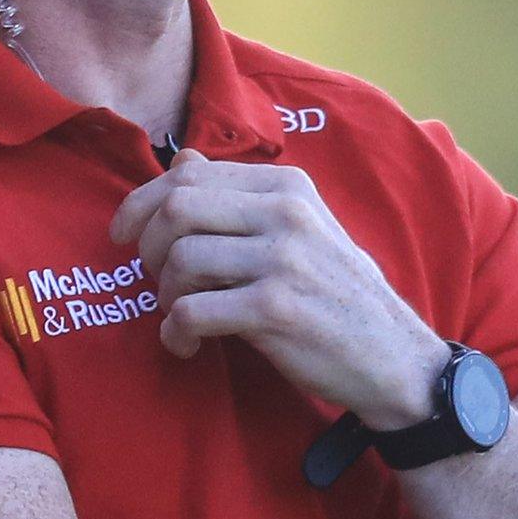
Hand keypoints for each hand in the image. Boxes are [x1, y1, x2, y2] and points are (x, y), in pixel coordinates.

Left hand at [110, 149, 448, 428]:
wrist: (395, 359)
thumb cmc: (335, 291)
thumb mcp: (298, 228)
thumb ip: (239, 195)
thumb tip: (180, 159)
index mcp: (286, 186)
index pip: (186, 176)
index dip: (140, 204)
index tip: (122, 233)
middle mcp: (285, 213)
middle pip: (176, 208)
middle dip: (146, 246)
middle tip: (151, 277)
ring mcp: (282, 259)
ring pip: (180, 259)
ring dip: (164, 293)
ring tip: (179, 314)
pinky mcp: (275, 309)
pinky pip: (192, 310)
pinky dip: (175, 331)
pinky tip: (185, 343)